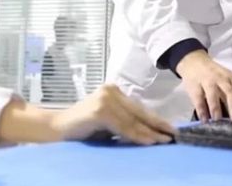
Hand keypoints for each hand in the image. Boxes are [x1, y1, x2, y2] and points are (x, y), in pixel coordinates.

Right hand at [52, 84, 175, 144]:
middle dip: (158, 125)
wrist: (56, 129)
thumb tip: (152, 132)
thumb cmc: (82, 129)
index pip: (139, 108)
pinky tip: (149, 141)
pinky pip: (123, 126)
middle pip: (139, 112)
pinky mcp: (100, 110)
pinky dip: (137, 135)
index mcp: (114, 91)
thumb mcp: (108, 123)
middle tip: (175, 135)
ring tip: (165, 140)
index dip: (156, 120)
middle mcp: (111, 91)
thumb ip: (125, 122)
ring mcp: (105, 98)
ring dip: (150, 133)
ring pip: (133, 120)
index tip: (172, 129)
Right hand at [176, 50, 231, 121]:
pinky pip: (198, 99)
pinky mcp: (195, 86)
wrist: (194, 61)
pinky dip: (201, 109)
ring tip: (218, 121)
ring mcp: (208, 82)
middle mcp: (222, 80)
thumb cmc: (216, 75)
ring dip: (216, 108)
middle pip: (231, 94)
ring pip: (213, 95)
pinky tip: (204, 120)